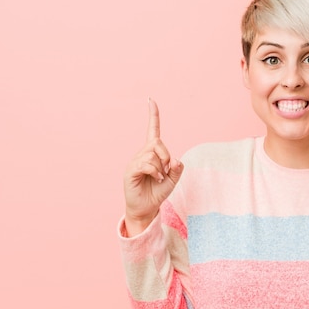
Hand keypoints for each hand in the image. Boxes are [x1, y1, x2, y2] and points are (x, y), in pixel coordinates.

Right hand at [123, 98, 183, 234]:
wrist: (147, 208)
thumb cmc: (158, 192)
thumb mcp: (173, 180)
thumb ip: (177, 169)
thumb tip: (175, 160)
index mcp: (153, 153)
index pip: (153, 130)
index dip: (153, 115)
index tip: (150, 100)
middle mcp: (142, 154)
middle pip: (158, 143)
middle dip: (166, 156)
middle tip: (167, 170)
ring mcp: (136, 161)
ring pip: (153, 154)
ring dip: (161, 167)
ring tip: (159, 178)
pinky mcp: (131, 170)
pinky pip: (146, 164)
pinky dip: (155, 171)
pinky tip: (156, 178)